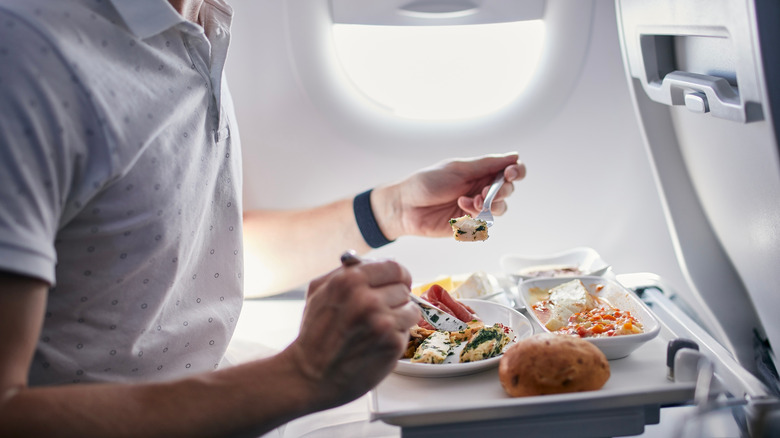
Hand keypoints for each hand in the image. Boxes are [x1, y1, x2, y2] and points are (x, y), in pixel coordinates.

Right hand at [282, 257, 418, 410]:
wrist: (310, 375)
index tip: (396, 283)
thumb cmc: (314, 334)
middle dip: (395, 298)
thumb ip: (345, 271)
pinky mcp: (393, 343)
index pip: (394, 267)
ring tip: (378, 328)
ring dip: (399, 318)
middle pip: (404, 288)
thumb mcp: (318, 291)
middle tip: (380, 311)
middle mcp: (368, 299)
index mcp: (350, 280)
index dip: (397, 276)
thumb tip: (372, 261)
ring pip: (411, 309)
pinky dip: (396, 336)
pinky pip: (408, 331)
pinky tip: (377, 342)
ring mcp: (382, 322)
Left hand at [373, 152, 525, 238]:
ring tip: (471, 201)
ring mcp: (475, 208)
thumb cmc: (426, 183)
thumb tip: (514, 156)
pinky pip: (485, 223)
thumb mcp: (458, 169)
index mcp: (479, 171)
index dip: (516, 172)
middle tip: (485, 191)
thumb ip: (486, 165)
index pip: (509, 170)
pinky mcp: (468, 224)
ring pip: (500, 209)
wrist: (405, 207)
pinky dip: (476, 216)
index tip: (511, 173)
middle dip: (502, 190)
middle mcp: (480, 188)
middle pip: (508, 191)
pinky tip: (460, 209)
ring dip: (490, 204)